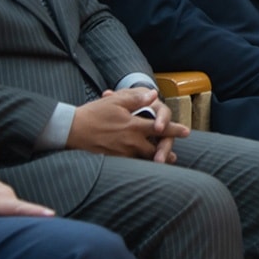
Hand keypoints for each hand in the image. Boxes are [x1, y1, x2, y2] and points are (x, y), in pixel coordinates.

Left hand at [0, 157, 54, 241]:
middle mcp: (2, 195)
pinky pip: (14, 208)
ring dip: (23, 223)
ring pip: (18, 211)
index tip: (51, 216)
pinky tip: (13, 231)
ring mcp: (4, 194)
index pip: (17, 207)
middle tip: (44, 242)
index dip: (34, 212)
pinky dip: (15, 218)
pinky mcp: (3, 195)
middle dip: (34, 225)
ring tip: (29, 241)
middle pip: (24, 213)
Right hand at [66, 88, 187, 160]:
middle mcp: (131, 142)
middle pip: (155, 149)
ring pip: (143, 159)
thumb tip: (153, 94)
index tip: (186, 132)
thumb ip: (136, 98)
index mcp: (133, 126)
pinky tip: (139, 164)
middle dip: (166, 152)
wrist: (71, 131)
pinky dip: (138, 164)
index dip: (174, 130)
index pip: (159, 128)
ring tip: (161, 162)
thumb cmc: (93, 114)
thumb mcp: (115, 101)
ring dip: (153, 160)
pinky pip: (130, 164)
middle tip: (175, 156)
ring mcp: (122, 154)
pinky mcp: (113, 161)